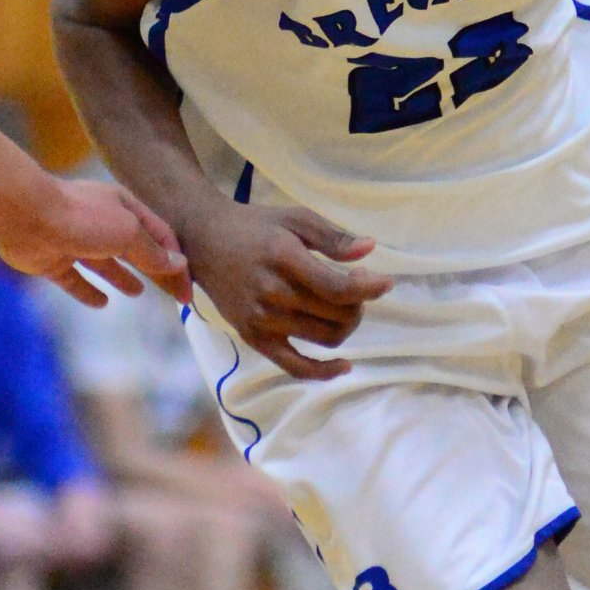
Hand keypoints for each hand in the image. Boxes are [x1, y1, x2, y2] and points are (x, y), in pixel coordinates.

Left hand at [0, 172, 190, 310]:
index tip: (187, 290)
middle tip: (172, 296)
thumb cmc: (84, 218)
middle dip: (153, 270)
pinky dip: (88, 291)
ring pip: (104, 263)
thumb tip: (179, 264)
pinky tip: (101, 303)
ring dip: (121, 276)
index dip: (175, 262)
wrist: (26, 215)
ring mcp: (75, 242)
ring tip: (137, 292)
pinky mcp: (53, 261)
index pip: (159, 235)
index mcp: (123, 206)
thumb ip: (152, 251)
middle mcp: (101, 221)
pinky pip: (75, 280)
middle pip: (134, 250)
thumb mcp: (128, 232)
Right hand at [194, 202, 387, 382]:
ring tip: (343, 307)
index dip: (370, 289)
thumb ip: (332, 237)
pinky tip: (344, 365)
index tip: (386, 282)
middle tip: (355, 285)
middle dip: (359, 302)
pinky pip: (296, 367)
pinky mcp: (254, 338)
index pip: (339, 288)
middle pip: (338, 314)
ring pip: (327, 338)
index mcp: (285, 259)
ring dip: (347, 325)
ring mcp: (263, 320)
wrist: (203, 241)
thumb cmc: (255, 226)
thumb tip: (370, 250)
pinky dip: (324, 371)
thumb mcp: (295, 219)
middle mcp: (273, 294)